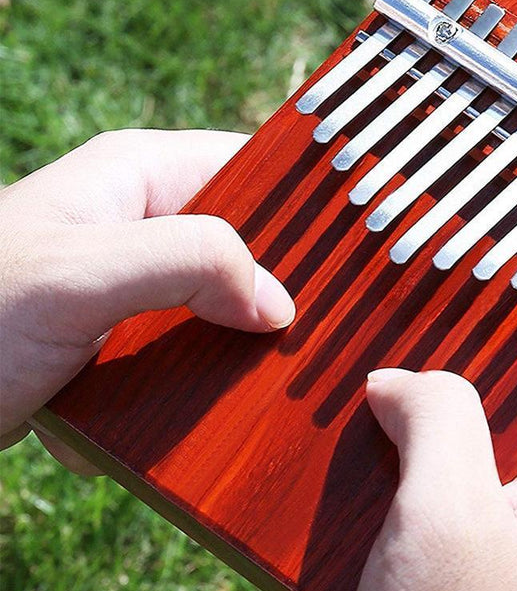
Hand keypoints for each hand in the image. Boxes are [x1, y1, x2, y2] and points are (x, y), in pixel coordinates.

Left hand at [0, 129, 294, 471]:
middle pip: (244, 247)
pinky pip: (184, 357)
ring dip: (229, 355)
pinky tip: (167, 421)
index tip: (360, 243)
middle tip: (315, 334)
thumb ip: (190, 263)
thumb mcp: (82, 275)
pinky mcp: (120, 341)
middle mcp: (141, 226)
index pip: (251, 169)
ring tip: (248, 391)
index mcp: (138, 179)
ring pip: (220, 309)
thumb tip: (279, 305)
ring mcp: (131, 288)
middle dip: (275, 294)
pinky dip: (185, 392)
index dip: (306, 201)